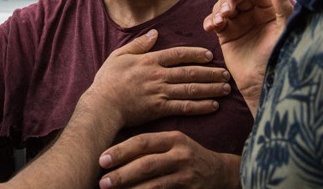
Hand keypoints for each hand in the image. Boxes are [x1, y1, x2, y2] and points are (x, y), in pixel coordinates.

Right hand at [83, 30, 231, 128]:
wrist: (102, 105)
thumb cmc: (108, 81)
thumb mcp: (120, 55)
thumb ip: (139, 44)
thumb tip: (155, 33)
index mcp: (150, 60)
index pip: (178, 54)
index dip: (196, 54)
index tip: (210, 56)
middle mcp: (158, 75)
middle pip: (190, 72)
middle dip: (211, 72)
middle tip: (226, 73)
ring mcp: (160, 92)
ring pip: (191, 89)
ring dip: (211, 88)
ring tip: (226, 88)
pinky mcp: (160, 109)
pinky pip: (184, 107)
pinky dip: (200, 106)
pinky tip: (213, 105)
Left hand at [98, 131, 240, 188]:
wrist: (220, 172)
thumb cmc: (187, 155)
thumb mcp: (173, 144)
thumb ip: (150, 146)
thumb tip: (115, 152)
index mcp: (173, 138)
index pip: (143, 142)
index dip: (121, 151)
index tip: (102, 159)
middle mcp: (180, 154)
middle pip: (146, 164)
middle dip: (122, 174)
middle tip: (102, 181)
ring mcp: (186, 175)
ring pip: (154, 184)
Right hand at [202, 0, 291, 115]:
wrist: (263, 84)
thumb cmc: (279, 58)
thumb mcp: (283, 32)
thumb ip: (283, 8)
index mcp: (269, 9)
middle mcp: (253, 14)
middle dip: (228, 0)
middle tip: (226, 11)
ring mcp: (239, 23)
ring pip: (223, 6)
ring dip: (217, 10)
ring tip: (219, 22)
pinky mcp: (226, 34)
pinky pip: (214, 21)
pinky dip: (209, 21)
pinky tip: (210, 27)